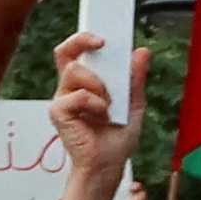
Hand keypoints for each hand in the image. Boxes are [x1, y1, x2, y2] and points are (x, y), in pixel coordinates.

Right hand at [47, 28, 136, 199]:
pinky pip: (77, 96)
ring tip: (108, 104)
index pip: (77, 52)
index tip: (105, 34)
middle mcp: (70, 88)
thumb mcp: (134, 103)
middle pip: (65, 52)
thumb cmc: (116, 139)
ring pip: (76, 72)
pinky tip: (101, 117)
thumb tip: (141, 53)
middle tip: (101, 42)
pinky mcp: (59, 113)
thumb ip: (136, 78)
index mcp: (86, 83)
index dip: (84, 37)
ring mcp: (62, 100)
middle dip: (82, 40)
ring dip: (99, 85)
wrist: (108, 165)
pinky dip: (95, 104)